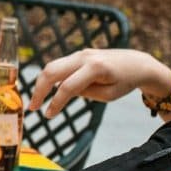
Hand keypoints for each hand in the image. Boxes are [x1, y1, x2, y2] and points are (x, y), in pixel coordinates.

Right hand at [29, 48, 170, 117]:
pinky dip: (50, 78)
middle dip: (39, 90)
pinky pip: (60, 65)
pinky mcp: (79, 55)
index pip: (68, 87)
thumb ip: (85, 93)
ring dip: (41, 83)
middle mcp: (85, 57)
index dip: (56, 103)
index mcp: (96, 68)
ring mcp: (81, 53)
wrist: (138, 63)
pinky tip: (47, 91)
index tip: (48, 116)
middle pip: (52, 71)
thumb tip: (63, 92)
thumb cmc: (126, 81)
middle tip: (33, 108)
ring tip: (37, 101)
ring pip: (52, 66)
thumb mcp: (108, 95)